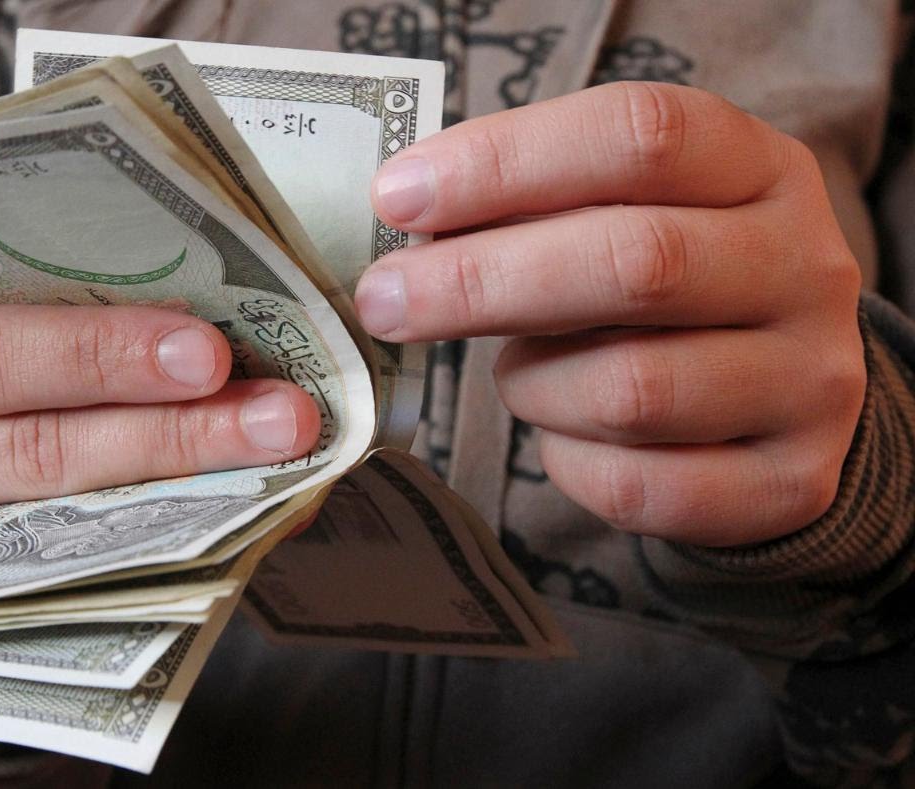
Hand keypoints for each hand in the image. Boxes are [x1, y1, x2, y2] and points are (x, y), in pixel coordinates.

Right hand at [0, 305, 319, 551]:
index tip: (207, 351)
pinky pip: (76, 593)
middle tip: (277, 417)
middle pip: (38, 451)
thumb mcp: (12, 364)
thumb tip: (233, 353)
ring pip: (62, 532)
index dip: (101, 353)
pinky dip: (170, 554)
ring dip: (189, 493)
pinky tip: (243, 527)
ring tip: (277, 462)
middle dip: (172, 432)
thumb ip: (90, 351)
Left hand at [355, 82, 864, 546]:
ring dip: (531, 385)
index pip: (637, 137)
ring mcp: (810, 381)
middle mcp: (805, 268)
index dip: (504, 163)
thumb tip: (409, 220)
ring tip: (515, 374)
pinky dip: (567, 463)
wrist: (778, 391)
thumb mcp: (621, 215)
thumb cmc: (663, 290)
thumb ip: (534, 209)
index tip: (398, 197)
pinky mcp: (789, 481)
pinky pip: (637, 487)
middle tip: (383, 299)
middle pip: (635, 263)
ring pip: (629, 390)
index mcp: (758, 169)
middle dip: (480, 282)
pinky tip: (561, 433)